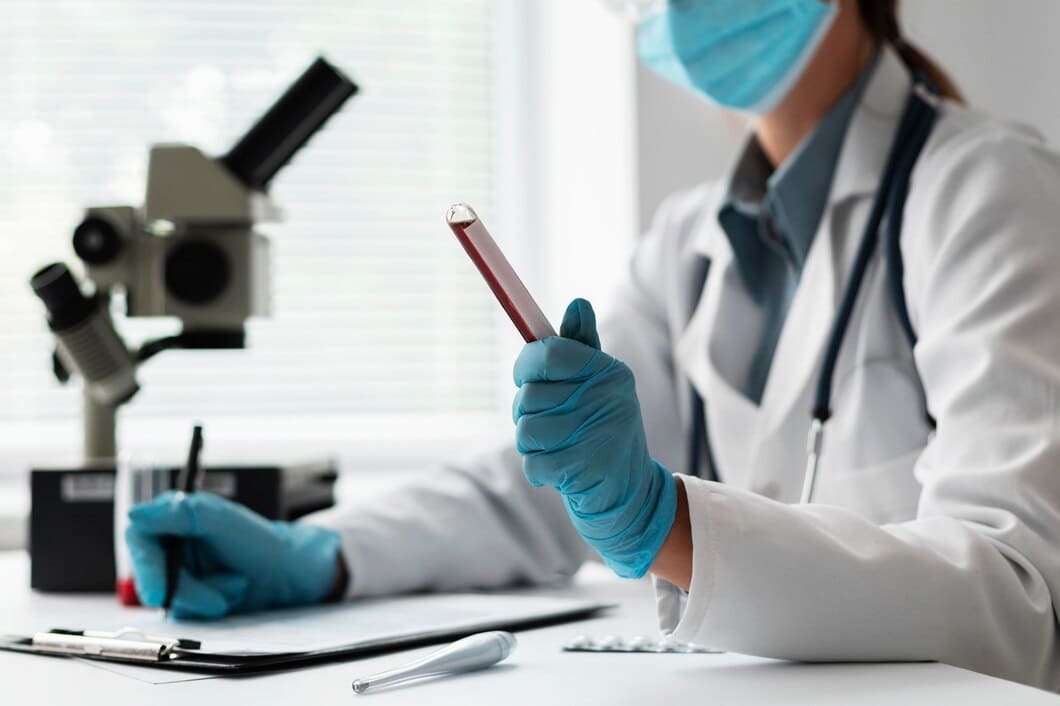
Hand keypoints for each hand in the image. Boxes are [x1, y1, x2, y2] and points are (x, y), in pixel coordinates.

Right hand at [125, 491, 341, 618]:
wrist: (286, 572)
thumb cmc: (258, 541)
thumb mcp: (221, 520)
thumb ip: (181, 513)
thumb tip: (136, 513)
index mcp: (173, 516)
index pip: (138, 537)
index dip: (146, 567)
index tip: (159, 594)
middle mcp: (169, 543)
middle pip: (152, 575)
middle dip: (190, 591)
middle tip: (218, 602)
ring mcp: (176, 571)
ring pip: (169, 597)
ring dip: (207, 596)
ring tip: (237, 583)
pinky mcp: (186, 596)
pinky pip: (184, 611)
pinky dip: (209, 605)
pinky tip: (232, 592)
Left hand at [512, 299, 676, 577]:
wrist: (631, 494)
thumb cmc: (603, 429)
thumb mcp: (599, 384)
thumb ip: (581, 346)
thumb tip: (578, 303)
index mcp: (607, 371)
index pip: (546, 353)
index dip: (526, 365)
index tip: (526, 376)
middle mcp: (606, 397)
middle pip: (529, 395)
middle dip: (529, 412)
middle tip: (550, 422)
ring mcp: (597, 433)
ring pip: (526, 430)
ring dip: (532, 443)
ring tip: (557, 446)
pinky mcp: (584, 468)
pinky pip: (531, 462)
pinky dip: (539, 470)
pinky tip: (561, 470)